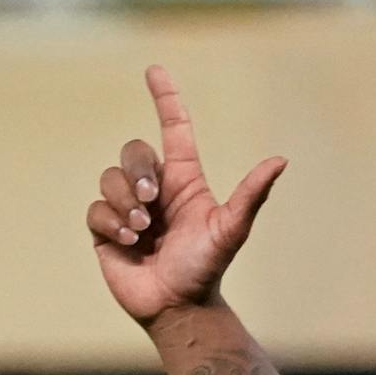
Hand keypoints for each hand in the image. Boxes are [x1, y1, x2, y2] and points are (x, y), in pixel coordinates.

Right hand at [87, 65, 286, 330]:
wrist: (178, 306)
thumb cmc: (207, 267)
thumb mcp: (231, 229)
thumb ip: (251, 195)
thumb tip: (280, 160)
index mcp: (184, 180)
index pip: (173, 128)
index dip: (165, 98)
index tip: (155, 69)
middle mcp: (155, 188)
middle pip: (133, 151)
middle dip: (138, 172)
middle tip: (152, 202)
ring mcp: (128, 207)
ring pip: (110, 178)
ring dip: (126, 203)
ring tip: (143, 231)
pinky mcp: (105, 229)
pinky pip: (95, 209)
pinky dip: (111, 223)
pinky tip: (129, 243)